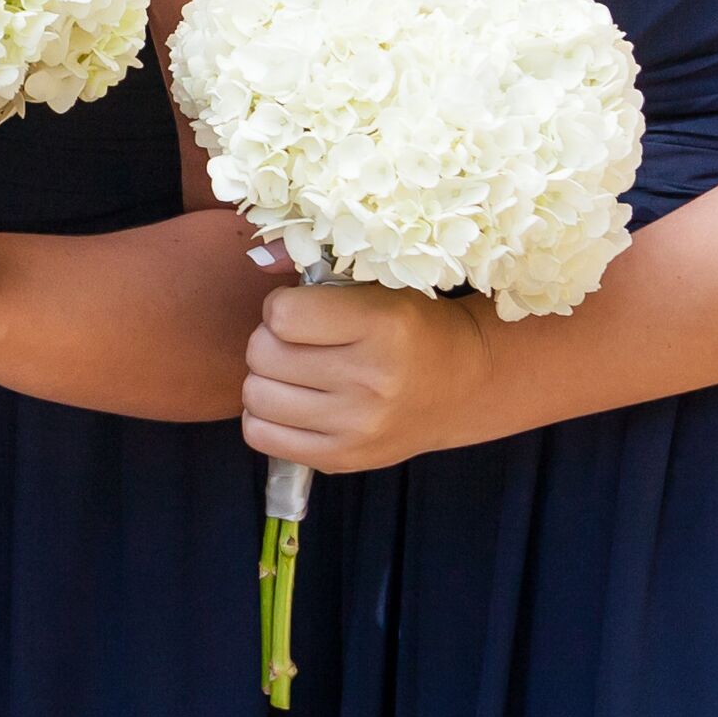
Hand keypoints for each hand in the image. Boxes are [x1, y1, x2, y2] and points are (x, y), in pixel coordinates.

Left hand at [240, 271, 500, 471]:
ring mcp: (357, 427)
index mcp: (382, 325)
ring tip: (297, 373)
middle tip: (298, 343)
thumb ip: (315, 268)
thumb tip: (259, 257)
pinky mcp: (343, 459)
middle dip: (270, 342)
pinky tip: (294, 403)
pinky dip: (265, 417)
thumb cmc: (410, 325)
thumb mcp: (377, 285)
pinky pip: (260, 435)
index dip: (282, 306)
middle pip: (262, 355)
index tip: (303, 310)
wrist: (462, 383)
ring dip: (266, 380)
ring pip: (256, 396)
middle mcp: (372, 380)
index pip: (282, 315)